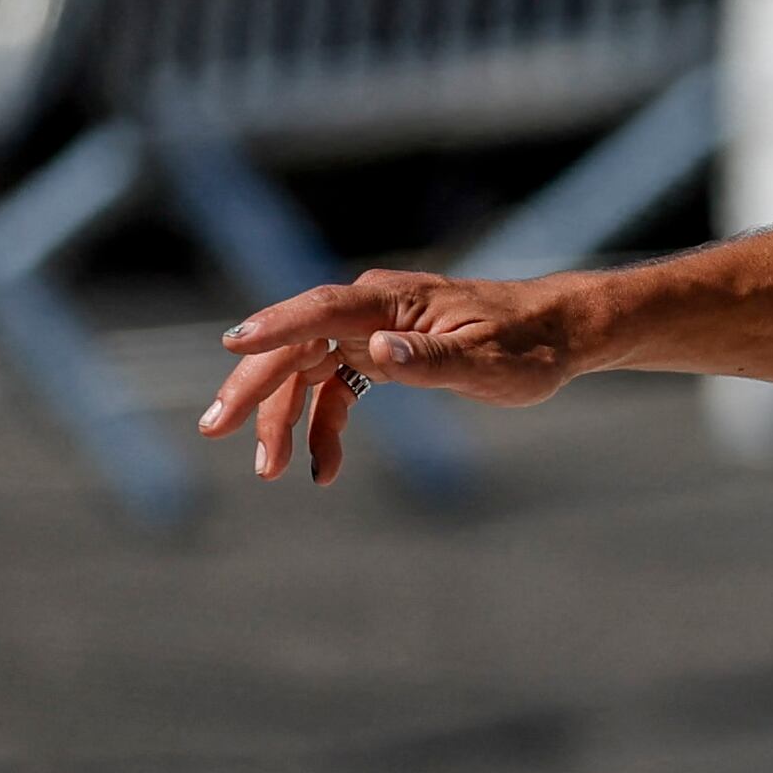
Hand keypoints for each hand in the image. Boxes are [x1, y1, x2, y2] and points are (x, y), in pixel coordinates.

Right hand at [197, 268, 591, 484]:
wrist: (556, 333)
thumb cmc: (526, 345)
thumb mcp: (483, 361)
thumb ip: (429, 359)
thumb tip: (377, 353)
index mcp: (388, 302)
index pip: (320, 311)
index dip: (275, 328)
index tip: (234, 346)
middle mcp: (369, 311)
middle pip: (295, 347)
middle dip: (253, 389)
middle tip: (216, 430)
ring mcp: (369, 333)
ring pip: (306, 372)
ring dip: (282, 418)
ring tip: (267, 470)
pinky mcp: (378, 356)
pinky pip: (336, 391)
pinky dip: (323, 427)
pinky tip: (321, 468)